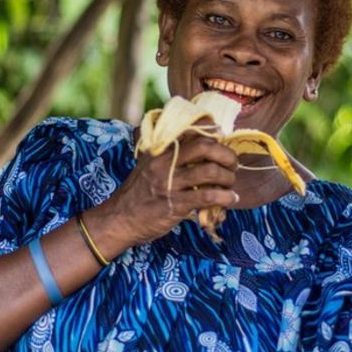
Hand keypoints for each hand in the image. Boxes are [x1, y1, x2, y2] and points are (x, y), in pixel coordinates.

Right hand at [100, 133, 238, 244]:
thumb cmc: (137, 192)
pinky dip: (225, 197)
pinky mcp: (176, 204)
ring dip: (228, 178)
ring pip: (211, 172)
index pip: (191, 131)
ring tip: (230, 185)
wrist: (119, 219)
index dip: (213, 132)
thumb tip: (193, 142)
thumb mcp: (147, 164)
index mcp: (160, 150)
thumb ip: (166, 153)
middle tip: (233, 164)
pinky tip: (230, 199)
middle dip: (226, 155)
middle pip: (206, 147)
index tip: (223, 137)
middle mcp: (165, 162)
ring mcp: (170, 183)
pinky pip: (208, 196)